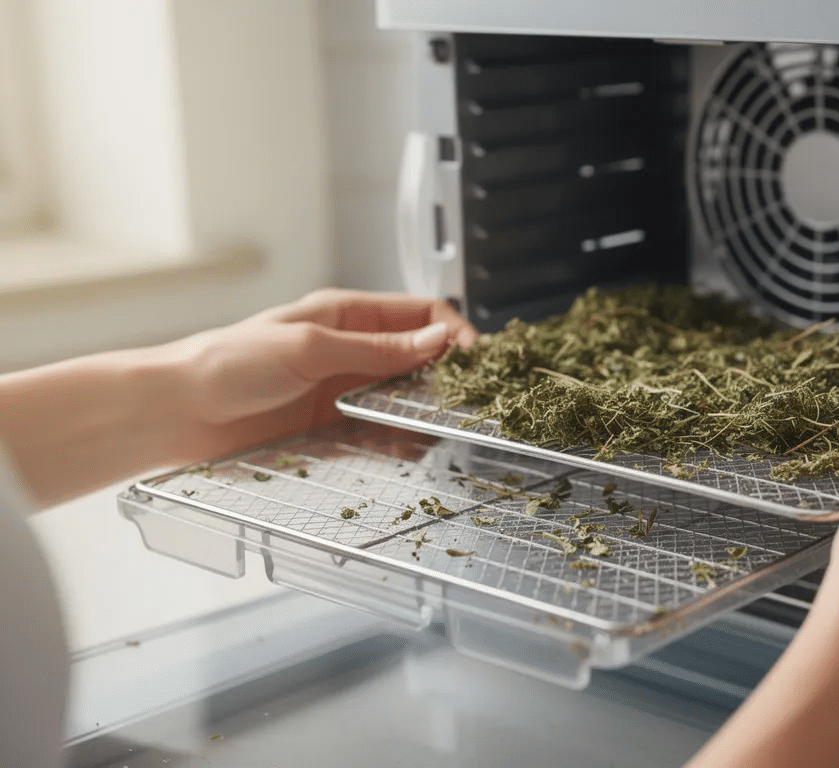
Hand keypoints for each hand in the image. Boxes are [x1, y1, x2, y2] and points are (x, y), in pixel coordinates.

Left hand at [164, 289, 476, 463]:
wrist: (177, 412)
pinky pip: (380, 434)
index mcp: (347, 315)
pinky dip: (400, 442)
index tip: (474, 361)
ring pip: (404, 400)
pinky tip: (412, 449)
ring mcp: (343, 391)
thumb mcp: (309, 346)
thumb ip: (377, 349)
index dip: (453, 333)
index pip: (420, 314)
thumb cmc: (227, 363)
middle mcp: (351, 351)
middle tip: (468, 399)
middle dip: (447, 376)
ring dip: (426, 412)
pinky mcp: (332, 428)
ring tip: (445, 428)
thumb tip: (437, 339)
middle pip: (419, 359)